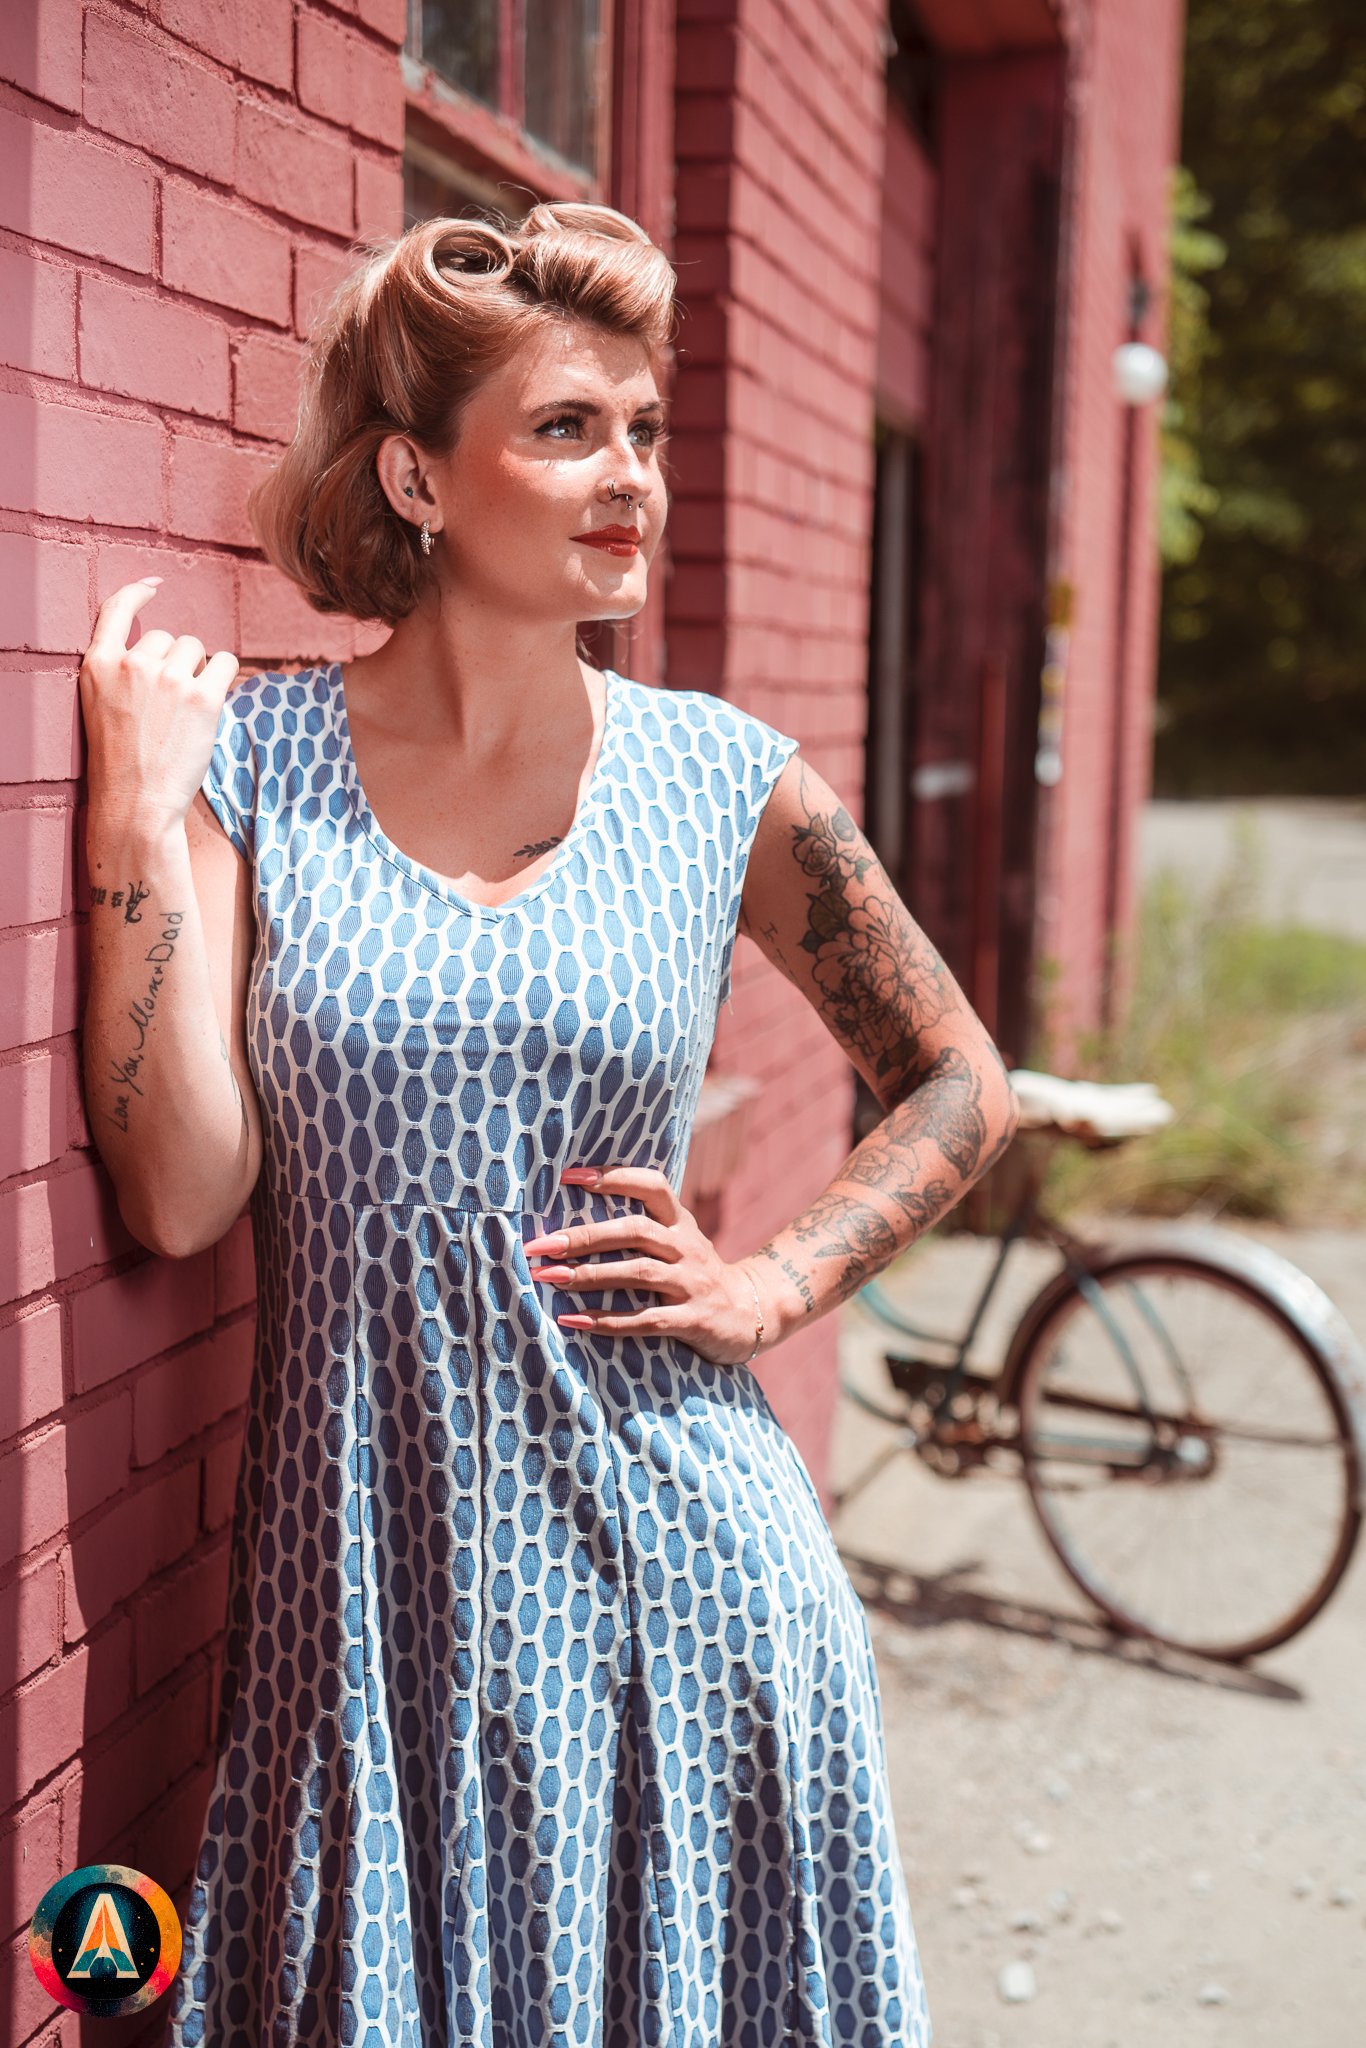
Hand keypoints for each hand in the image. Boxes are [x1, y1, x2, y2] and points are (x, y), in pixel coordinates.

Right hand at [79, 577, 239, 827]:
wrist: (136, 804)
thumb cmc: (122, 762)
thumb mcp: (102, 706)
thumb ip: (123, 673)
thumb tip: (169, 646)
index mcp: (97, 664)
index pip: (115, 608)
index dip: (137, 592)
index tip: (155, 585)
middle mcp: (131, 663)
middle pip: (169, 637)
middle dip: (175, 662)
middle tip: (168, 707)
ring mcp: (167, 678)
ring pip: (197, 649)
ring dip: (199, 672)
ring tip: (185, 712)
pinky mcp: (201, 696)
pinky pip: (226, 662)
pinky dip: (224, 676)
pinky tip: (213, 700)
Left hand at [524, 1164, 768, 1368]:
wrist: (752, 1313)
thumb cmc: (697, 1274)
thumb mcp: (679, 1241)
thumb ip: (642, 1227)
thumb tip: (574, 1217)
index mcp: (680, 1223)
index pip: (651, 1185)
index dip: (612, 1177)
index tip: (569, 1177)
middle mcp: (687, 1248)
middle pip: (635, 1231)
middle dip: (585, 1236)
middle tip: (542, 1244)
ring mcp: (692, 1283)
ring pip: (638, 1273)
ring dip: (590, 1275)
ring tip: (549, 1277)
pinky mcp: (693, 1320)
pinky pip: (646, 1320)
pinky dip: (607, 1321)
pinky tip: (574, 1320)